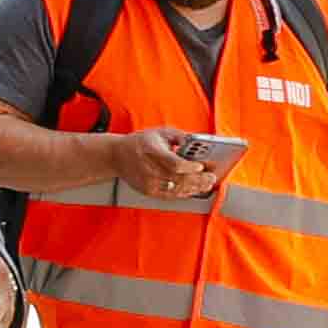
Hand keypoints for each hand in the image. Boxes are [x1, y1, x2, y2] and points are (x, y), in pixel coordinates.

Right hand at [115, 126, 231, 204]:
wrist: (116, 156)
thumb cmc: (140, 143)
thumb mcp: (159, 132)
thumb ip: (179, 136)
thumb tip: (198, 143)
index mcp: (151, 150)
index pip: (173, 163)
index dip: (190, 167)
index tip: (202, 165)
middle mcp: (148, 168)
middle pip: (178, 179)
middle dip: (198, 179)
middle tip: (211, 176)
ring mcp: (148, 182)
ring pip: (177, 189)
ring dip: (195, 188)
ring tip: (207, 183)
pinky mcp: (149, 191)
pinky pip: (171, 195)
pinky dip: (185, 193)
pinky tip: (194, 189)